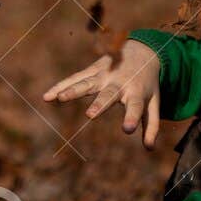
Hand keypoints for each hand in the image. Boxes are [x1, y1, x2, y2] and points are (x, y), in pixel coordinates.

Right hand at [41, 40, 161, 148]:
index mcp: (136, 92)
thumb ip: (151, 125)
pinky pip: (75, 79)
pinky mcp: (93, 70)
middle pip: (108, 94)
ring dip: (73, 90)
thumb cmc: (147, 84)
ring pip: (87, 83)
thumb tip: (149, 149)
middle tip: (90, 115)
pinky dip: (61, 86)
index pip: (135, 107)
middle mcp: (119, 83)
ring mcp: (104, 75)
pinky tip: (47, 97)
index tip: (128, 129)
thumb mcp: (153, 103)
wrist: (142, 51)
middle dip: (99, 104)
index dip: (131, 117)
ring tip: (60, 99)